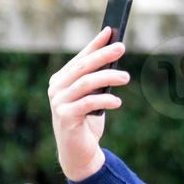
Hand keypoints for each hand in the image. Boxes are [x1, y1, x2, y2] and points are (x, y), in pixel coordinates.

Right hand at [48, 26, 131, 181]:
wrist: (78, 153)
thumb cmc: (87, 122)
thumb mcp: (93, 97)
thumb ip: (98, 80)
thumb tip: (115, 58)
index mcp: (62, 79)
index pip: (81, 57)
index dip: (95, 43)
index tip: (111, 30)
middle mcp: (57, 88)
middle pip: (83, 66)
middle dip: (103, 54)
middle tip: (122, 47)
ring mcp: (59, 102)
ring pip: (86, 82)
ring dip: (108, 77)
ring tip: (127, 77)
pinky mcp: (65, 116)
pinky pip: (87, 103)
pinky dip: (104, 100)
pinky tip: (117, 101)